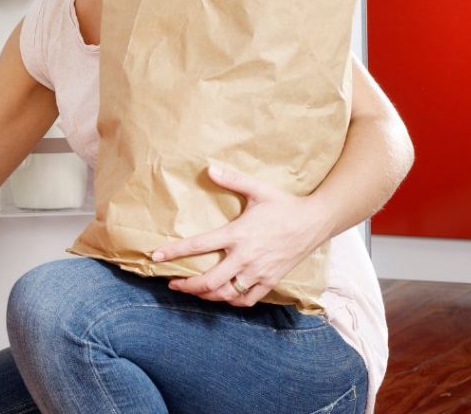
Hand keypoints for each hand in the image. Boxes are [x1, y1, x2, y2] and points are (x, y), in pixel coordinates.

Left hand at [151, 162, 330, 306]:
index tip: (156, 256)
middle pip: (209, 281)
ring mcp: (258, 272)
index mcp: (237, 234)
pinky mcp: (271, 281)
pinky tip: (223, 297)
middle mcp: (245, 257)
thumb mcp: (257, 189)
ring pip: (226, 294)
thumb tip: (208, 168)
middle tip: (172, 284)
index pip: (199, 245)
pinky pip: (248, 300)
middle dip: (187, 286)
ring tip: (192, 291)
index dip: (175, 252)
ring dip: (206, 296)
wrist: (315, 222)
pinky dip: (232, 302)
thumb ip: (231, 179)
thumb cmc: (284, 205)